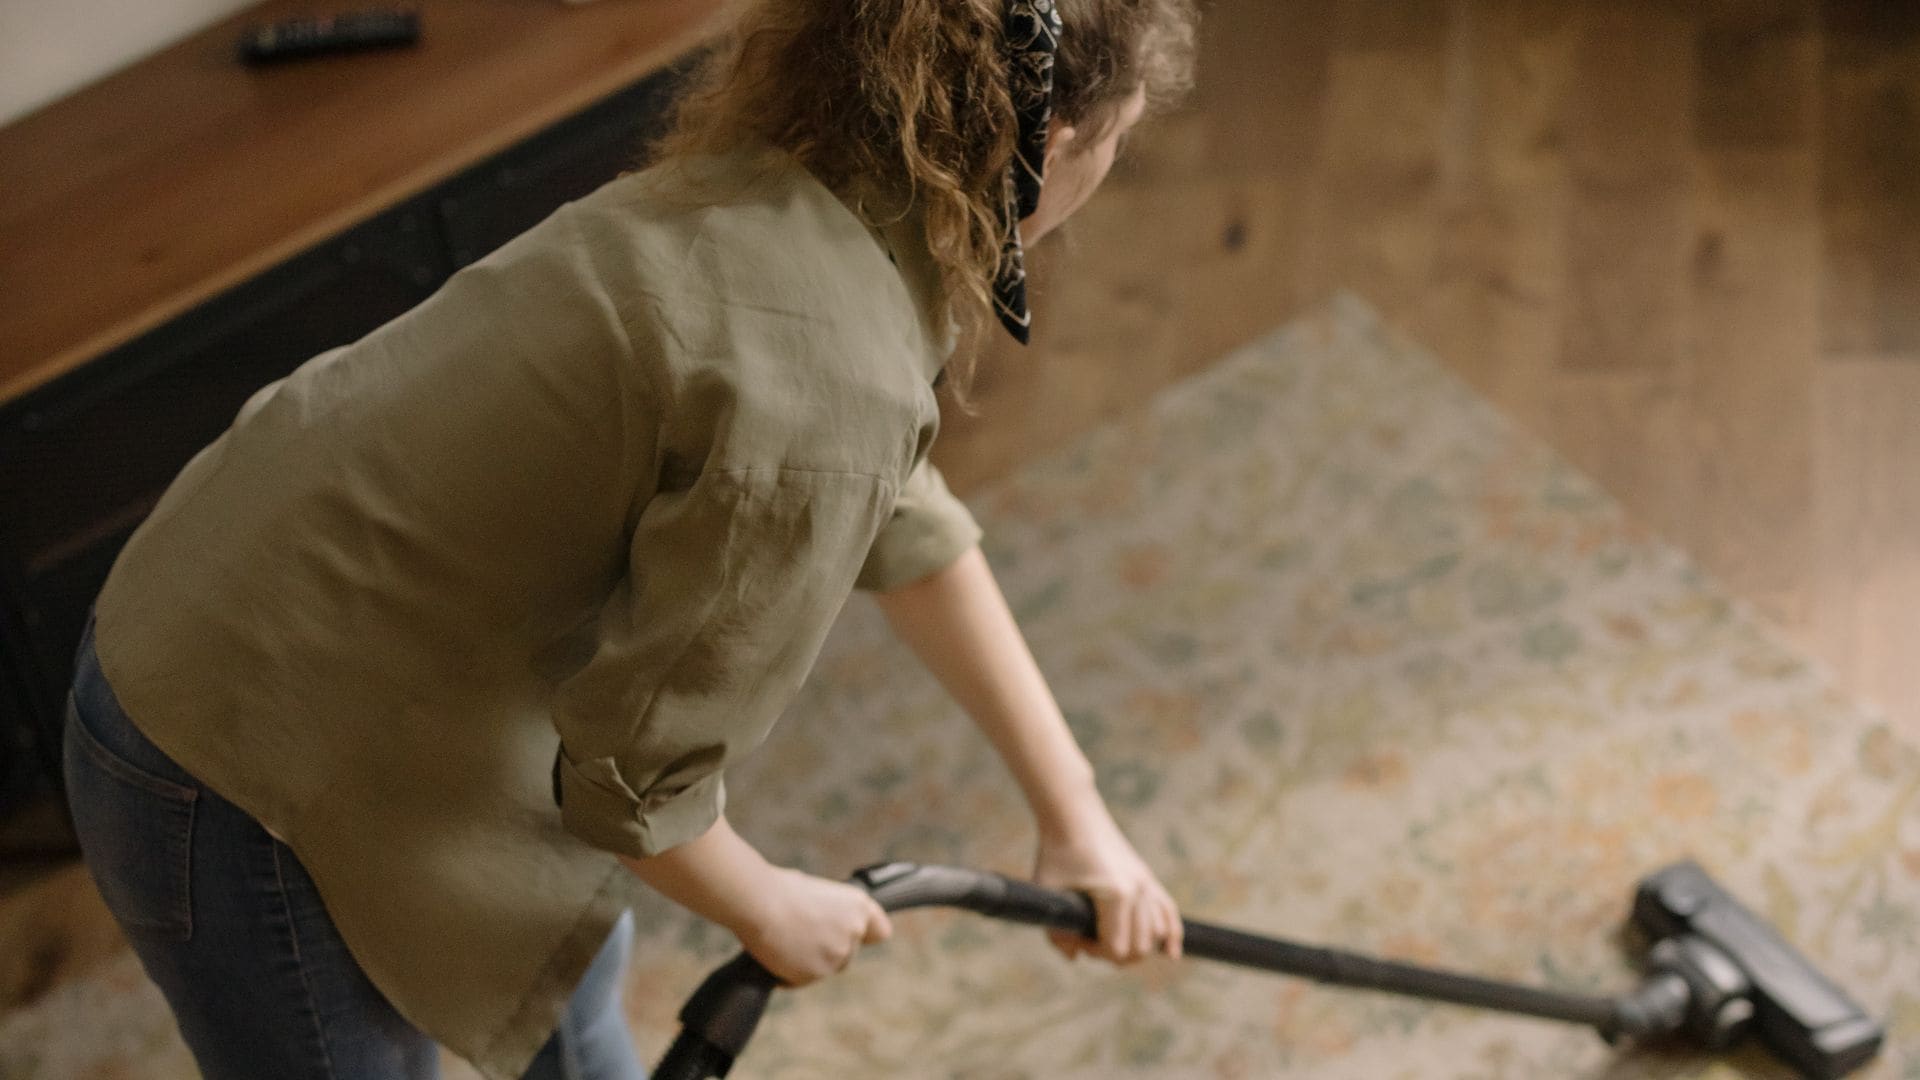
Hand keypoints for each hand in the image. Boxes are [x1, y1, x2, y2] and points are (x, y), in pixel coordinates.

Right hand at [730, 865, 892, 986]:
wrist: (759, 903)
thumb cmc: (780, 890)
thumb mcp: (816, 892)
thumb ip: (830, 912)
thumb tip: (821, 925)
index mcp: (858, 907)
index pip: (880, 931)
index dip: (866, 935)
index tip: (853, 936)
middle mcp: (854, 932)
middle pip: (847, 954)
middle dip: (826, 949)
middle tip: (799, 934)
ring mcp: (837, 956)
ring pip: (825, 968)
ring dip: (807, 961)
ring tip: (783, 940)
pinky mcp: (816, 975)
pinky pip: (801, 980)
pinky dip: (788, 973)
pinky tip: (775, 954)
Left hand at [1032, 804, 1182, 964]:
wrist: (1073, 816)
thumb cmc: (1057, 853)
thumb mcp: (1048, 893)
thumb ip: (1056, 932)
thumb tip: (1074, 957)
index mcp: (1116, 895)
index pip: (1116, 949)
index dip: (1094, 952)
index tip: (1076, 938)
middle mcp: (1138, 890)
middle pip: (1140, 947)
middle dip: (1115, 954)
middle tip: (1089, 940)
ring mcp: (1146, 883)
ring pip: (1156, 934)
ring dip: (1136, 945)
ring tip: (1112, 939)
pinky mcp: (1148, 877)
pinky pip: (1169, 912)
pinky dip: (1172, 934)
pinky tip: (1172, 953)